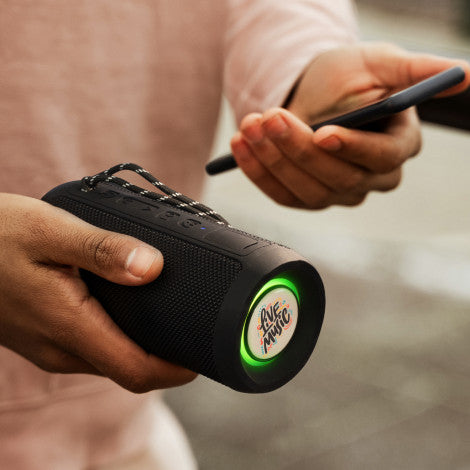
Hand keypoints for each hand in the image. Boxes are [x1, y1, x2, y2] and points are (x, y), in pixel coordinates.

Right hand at [0, 193, 195, 392]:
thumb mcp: (52, 231)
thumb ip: (103, 251)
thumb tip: (152, 268)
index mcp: (69, 327)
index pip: (135, 371)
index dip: (175, 370)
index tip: (203, 354)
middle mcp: (61, 348)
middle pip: (128, 369)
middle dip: (165, 358)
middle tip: (194, 328)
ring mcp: (51, 346)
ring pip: (110, 359)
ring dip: (142, 347)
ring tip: (169, 314)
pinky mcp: (45, 336)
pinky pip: (92, 346)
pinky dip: (119, 336)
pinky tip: (129, 308)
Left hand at [231, 43, 469, 208]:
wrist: (311, 91)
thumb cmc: (348, 75)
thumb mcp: (379, 63)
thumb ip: (416, 70)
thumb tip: (467, 74)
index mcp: (397, 145)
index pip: (382, 158)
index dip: (352, 148)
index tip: (322, 132)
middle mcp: (370, 177)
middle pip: (339, 178)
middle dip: (299, 149)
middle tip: (270, 118)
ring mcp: (336, 192)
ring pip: (308, 191)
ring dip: (274, 160)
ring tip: (250, 126)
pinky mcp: (305, 196)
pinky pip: (282, 194)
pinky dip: (258, 172)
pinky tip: (241, 146)